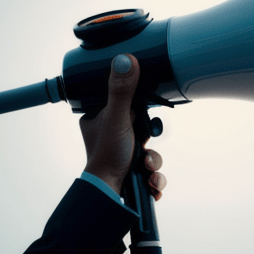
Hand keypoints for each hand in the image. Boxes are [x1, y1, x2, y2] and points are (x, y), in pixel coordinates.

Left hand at [80, 54, 166, 198]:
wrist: (110, 194)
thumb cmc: (107, 155)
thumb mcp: (116, 117)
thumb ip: (122, 90)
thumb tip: (126, 59)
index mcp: (99, 119)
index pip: (125, 102)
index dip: (140, 108)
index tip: (146, 113)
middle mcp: (111, 136)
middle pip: (143, 127)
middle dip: (150, 139)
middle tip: (145, 142)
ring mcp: (123, 155)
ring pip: (151, 150)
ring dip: (153, 161)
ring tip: (144, 167)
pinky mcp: (134, 173)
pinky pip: (153, 170)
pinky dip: (154, 176)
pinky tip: (148, 180)